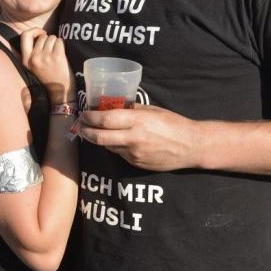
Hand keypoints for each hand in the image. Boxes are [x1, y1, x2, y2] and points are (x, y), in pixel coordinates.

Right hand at [20, 28, 74, 103]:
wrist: (59, 91)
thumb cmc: (48, 76)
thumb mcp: (33, 66)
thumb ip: (32, 52)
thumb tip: (39, 34)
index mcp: (26, 60)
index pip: (24, 35)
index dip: (34, 30)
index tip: (41, 33)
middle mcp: (34, 58)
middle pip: (42, 36)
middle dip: (48, 39)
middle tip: (52, 50)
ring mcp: (45, 57)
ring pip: (51, 37)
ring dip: (56, 42)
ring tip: (56, 54)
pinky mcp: (57, 57)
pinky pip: (60, 41)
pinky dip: (62, 45)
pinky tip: (61, 54)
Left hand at [77, 105, 198, 171]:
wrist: (190, 146)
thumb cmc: (173, 124)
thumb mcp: (152, 111)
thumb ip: (132, 110)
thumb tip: (113, 107)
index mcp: (137, 121)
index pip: (105, 119)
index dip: (90, 117)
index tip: (84, 114)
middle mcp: (133, 138)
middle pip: (99, 137)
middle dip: (85, 131)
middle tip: (80, 126)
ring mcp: (134, 153)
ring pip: (107, 146)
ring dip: (98, 139)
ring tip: (93, 131)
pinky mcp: (136, 163)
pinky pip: (119, 154)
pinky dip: (114, 146)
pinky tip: (115, 140)